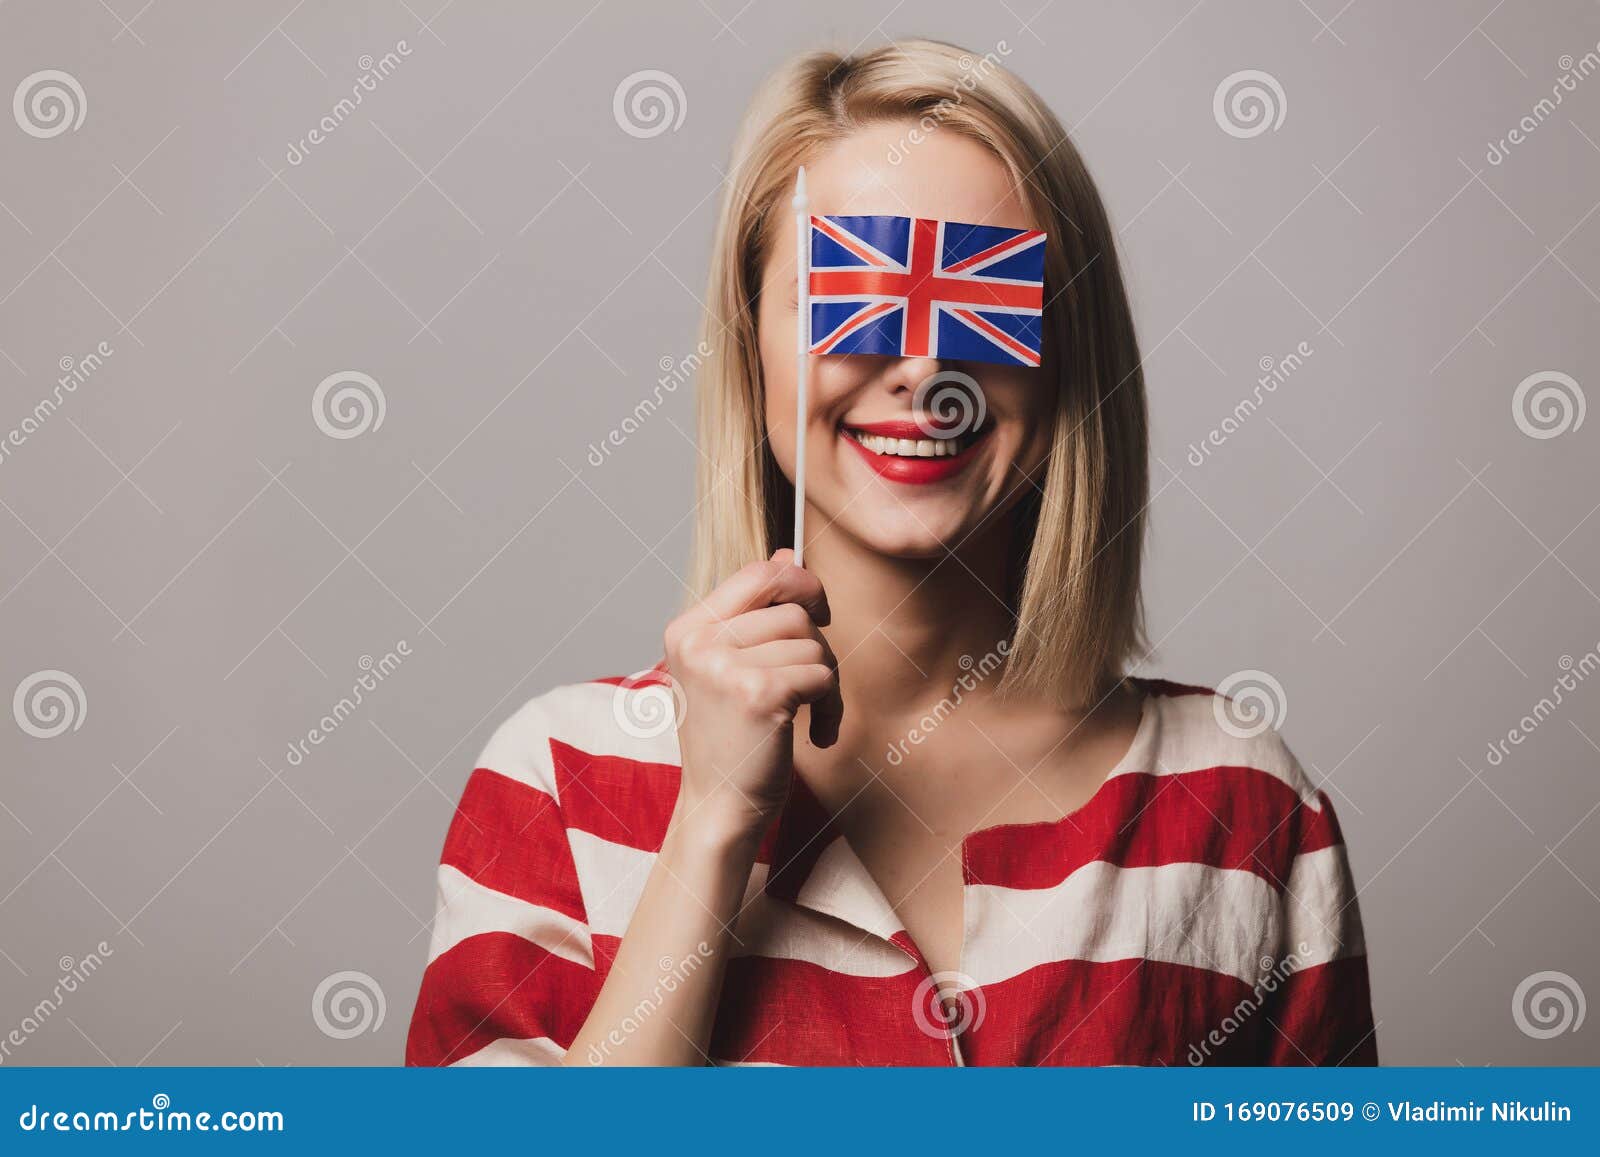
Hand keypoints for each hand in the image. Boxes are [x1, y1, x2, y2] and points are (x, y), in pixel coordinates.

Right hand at [663, 549, 842, 840]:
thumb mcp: (732, 668)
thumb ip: (755, 612)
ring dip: (828, 682)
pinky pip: (822, 676)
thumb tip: (787, 555)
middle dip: (819, 647)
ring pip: (813, 644)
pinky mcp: (757, 694)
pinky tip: (817, 734)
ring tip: (812, 716)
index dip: (800, 582)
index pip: (757, 574)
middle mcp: (698, 643)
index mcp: (686, 630)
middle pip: (793, 611)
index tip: (820, 610)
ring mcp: (724, 668)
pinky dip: (831, 707)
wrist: (719, 808)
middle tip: (817, 683)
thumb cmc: (731, 741)